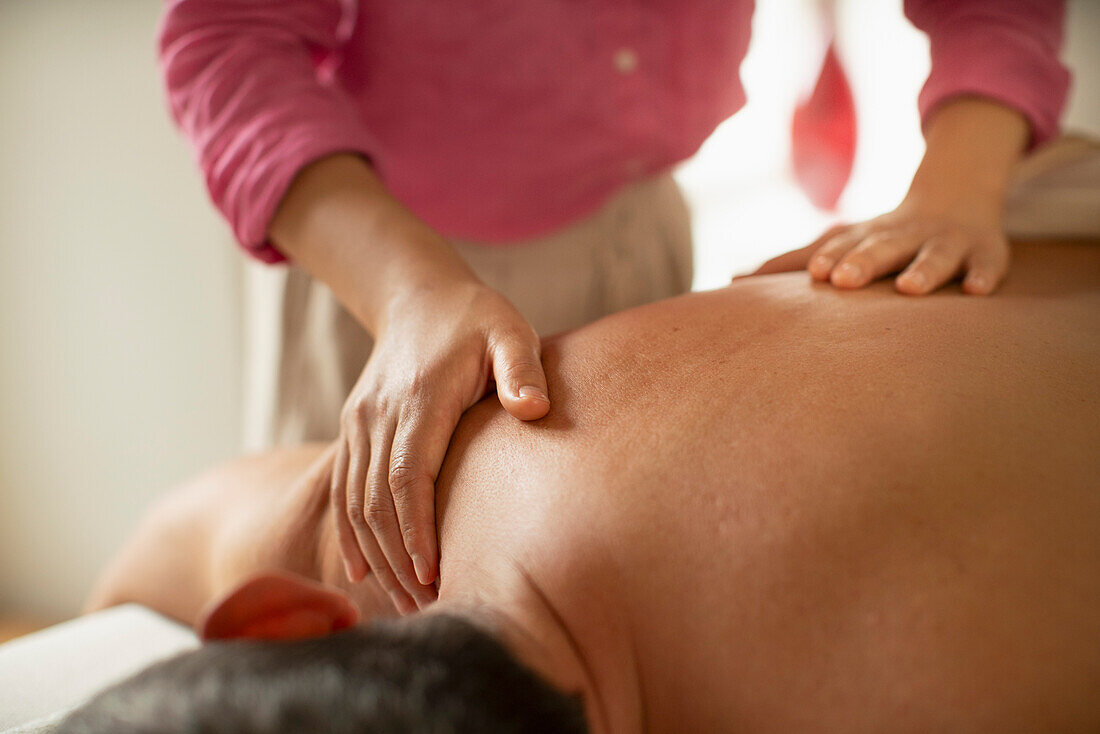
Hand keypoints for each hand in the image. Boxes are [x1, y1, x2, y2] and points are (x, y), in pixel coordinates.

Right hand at [331, 278, 549, 612]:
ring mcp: (361, 421)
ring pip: (356, 501)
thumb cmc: (476, 317)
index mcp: (421, 397)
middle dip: (398, 558)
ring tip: (402, 603)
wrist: (417, 293)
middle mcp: (381, 413)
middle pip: (378, 500)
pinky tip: (361, 572)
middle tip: (426, 608)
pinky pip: (343, 487)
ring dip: (376, 555)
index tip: (432, 574)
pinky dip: (350, 532)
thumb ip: (521, 369)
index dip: (417, 529)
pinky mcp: (353, 427)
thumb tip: (532, 409)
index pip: (409, 475)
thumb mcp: (510, 330)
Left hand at [750, 98, 1028, 295]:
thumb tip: (731, 281)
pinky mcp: (985, 254)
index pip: (843, 247)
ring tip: (910, 288)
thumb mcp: (837, 243)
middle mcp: (903, 236)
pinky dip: (983, 275)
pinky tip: (978, 291)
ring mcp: (945, 243)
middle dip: (864, 261)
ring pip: (934, 255)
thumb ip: (791, 263)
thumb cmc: (879, 237)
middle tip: (843, 280)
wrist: (954, 202)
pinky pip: (987, 265)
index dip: (830, 258)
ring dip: (923, 270)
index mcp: (865, 236)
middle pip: (882, 247)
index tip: (816, 275)